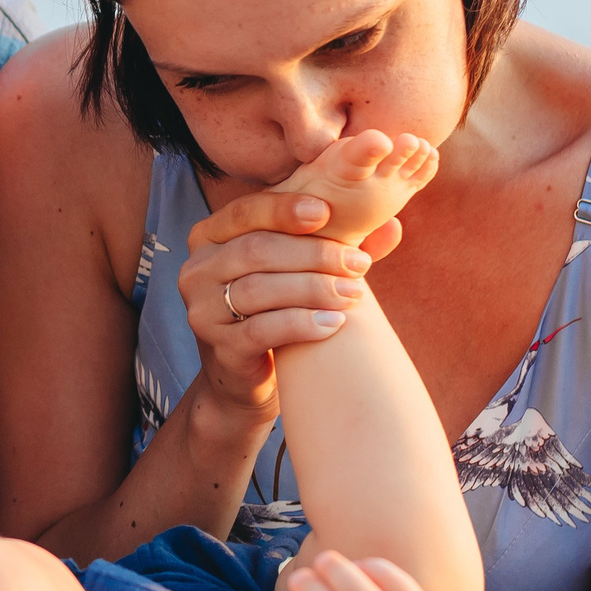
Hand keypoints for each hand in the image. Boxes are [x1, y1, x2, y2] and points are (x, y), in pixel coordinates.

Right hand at [176, 195, 398, 429]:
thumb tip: (394, 225)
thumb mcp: (300, 272)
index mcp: (209, 238)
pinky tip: (333, 324)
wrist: (247, 381)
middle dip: (314, 255)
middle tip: (359, 266)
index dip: (284, 209)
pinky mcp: (218, 348)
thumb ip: (340, 246)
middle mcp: (195, 270)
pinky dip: (302, 324)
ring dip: (314, 289)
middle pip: (256, 249)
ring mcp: (201, 311)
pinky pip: (262, 330)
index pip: (245, 212)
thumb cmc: (276, 313)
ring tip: (353, 295)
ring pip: (259, 289)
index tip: (327, 214)